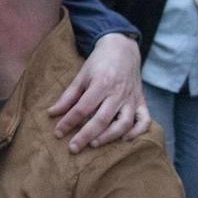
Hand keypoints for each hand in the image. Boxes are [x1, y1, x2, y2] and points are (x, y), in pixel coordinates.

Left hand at [50, 33, 148, 150]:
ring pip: (124, 123)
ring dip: (110, 136)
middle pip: (102, 119)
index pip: (83, 108)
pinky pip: (145, 120)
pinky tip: (124, 140)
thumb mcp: (81, 76)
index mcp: (101, 84)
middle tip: (73, 148)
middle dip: (87, 135)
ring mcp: (132, 99)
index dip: (69, 122)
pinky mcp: (142, 102)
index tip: (58, 133)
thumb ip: (68, 96)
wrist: (122, 49)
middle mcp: (118, 94)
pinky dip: (137, 132)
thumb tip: (52, 113)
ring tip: (94, 144)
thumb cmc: (99, 63)